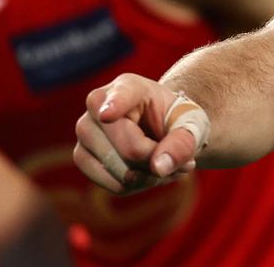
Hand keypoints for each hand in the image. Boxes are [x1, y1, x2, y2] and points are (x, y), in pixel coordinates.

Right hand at [73, 73, 209, 194]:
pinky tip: (149, 173)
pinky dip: (137, 186)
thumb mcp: (192, 125)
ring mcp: (85, 131)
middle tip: (183, 161)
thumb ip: (182, 143)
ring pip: (121, 172)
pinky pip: (114, 185)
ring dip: (150, 177)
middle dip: (159, 161)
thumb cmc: (176, 119)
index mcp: (129, 86)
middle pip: (130, 149)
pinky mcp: (81, 156)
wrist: (160, 126)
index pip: (120, 96)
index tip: (108, 114)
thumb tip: (158, 168)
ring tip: (166, 164)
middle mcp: (98, 105)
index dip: (114, 106)